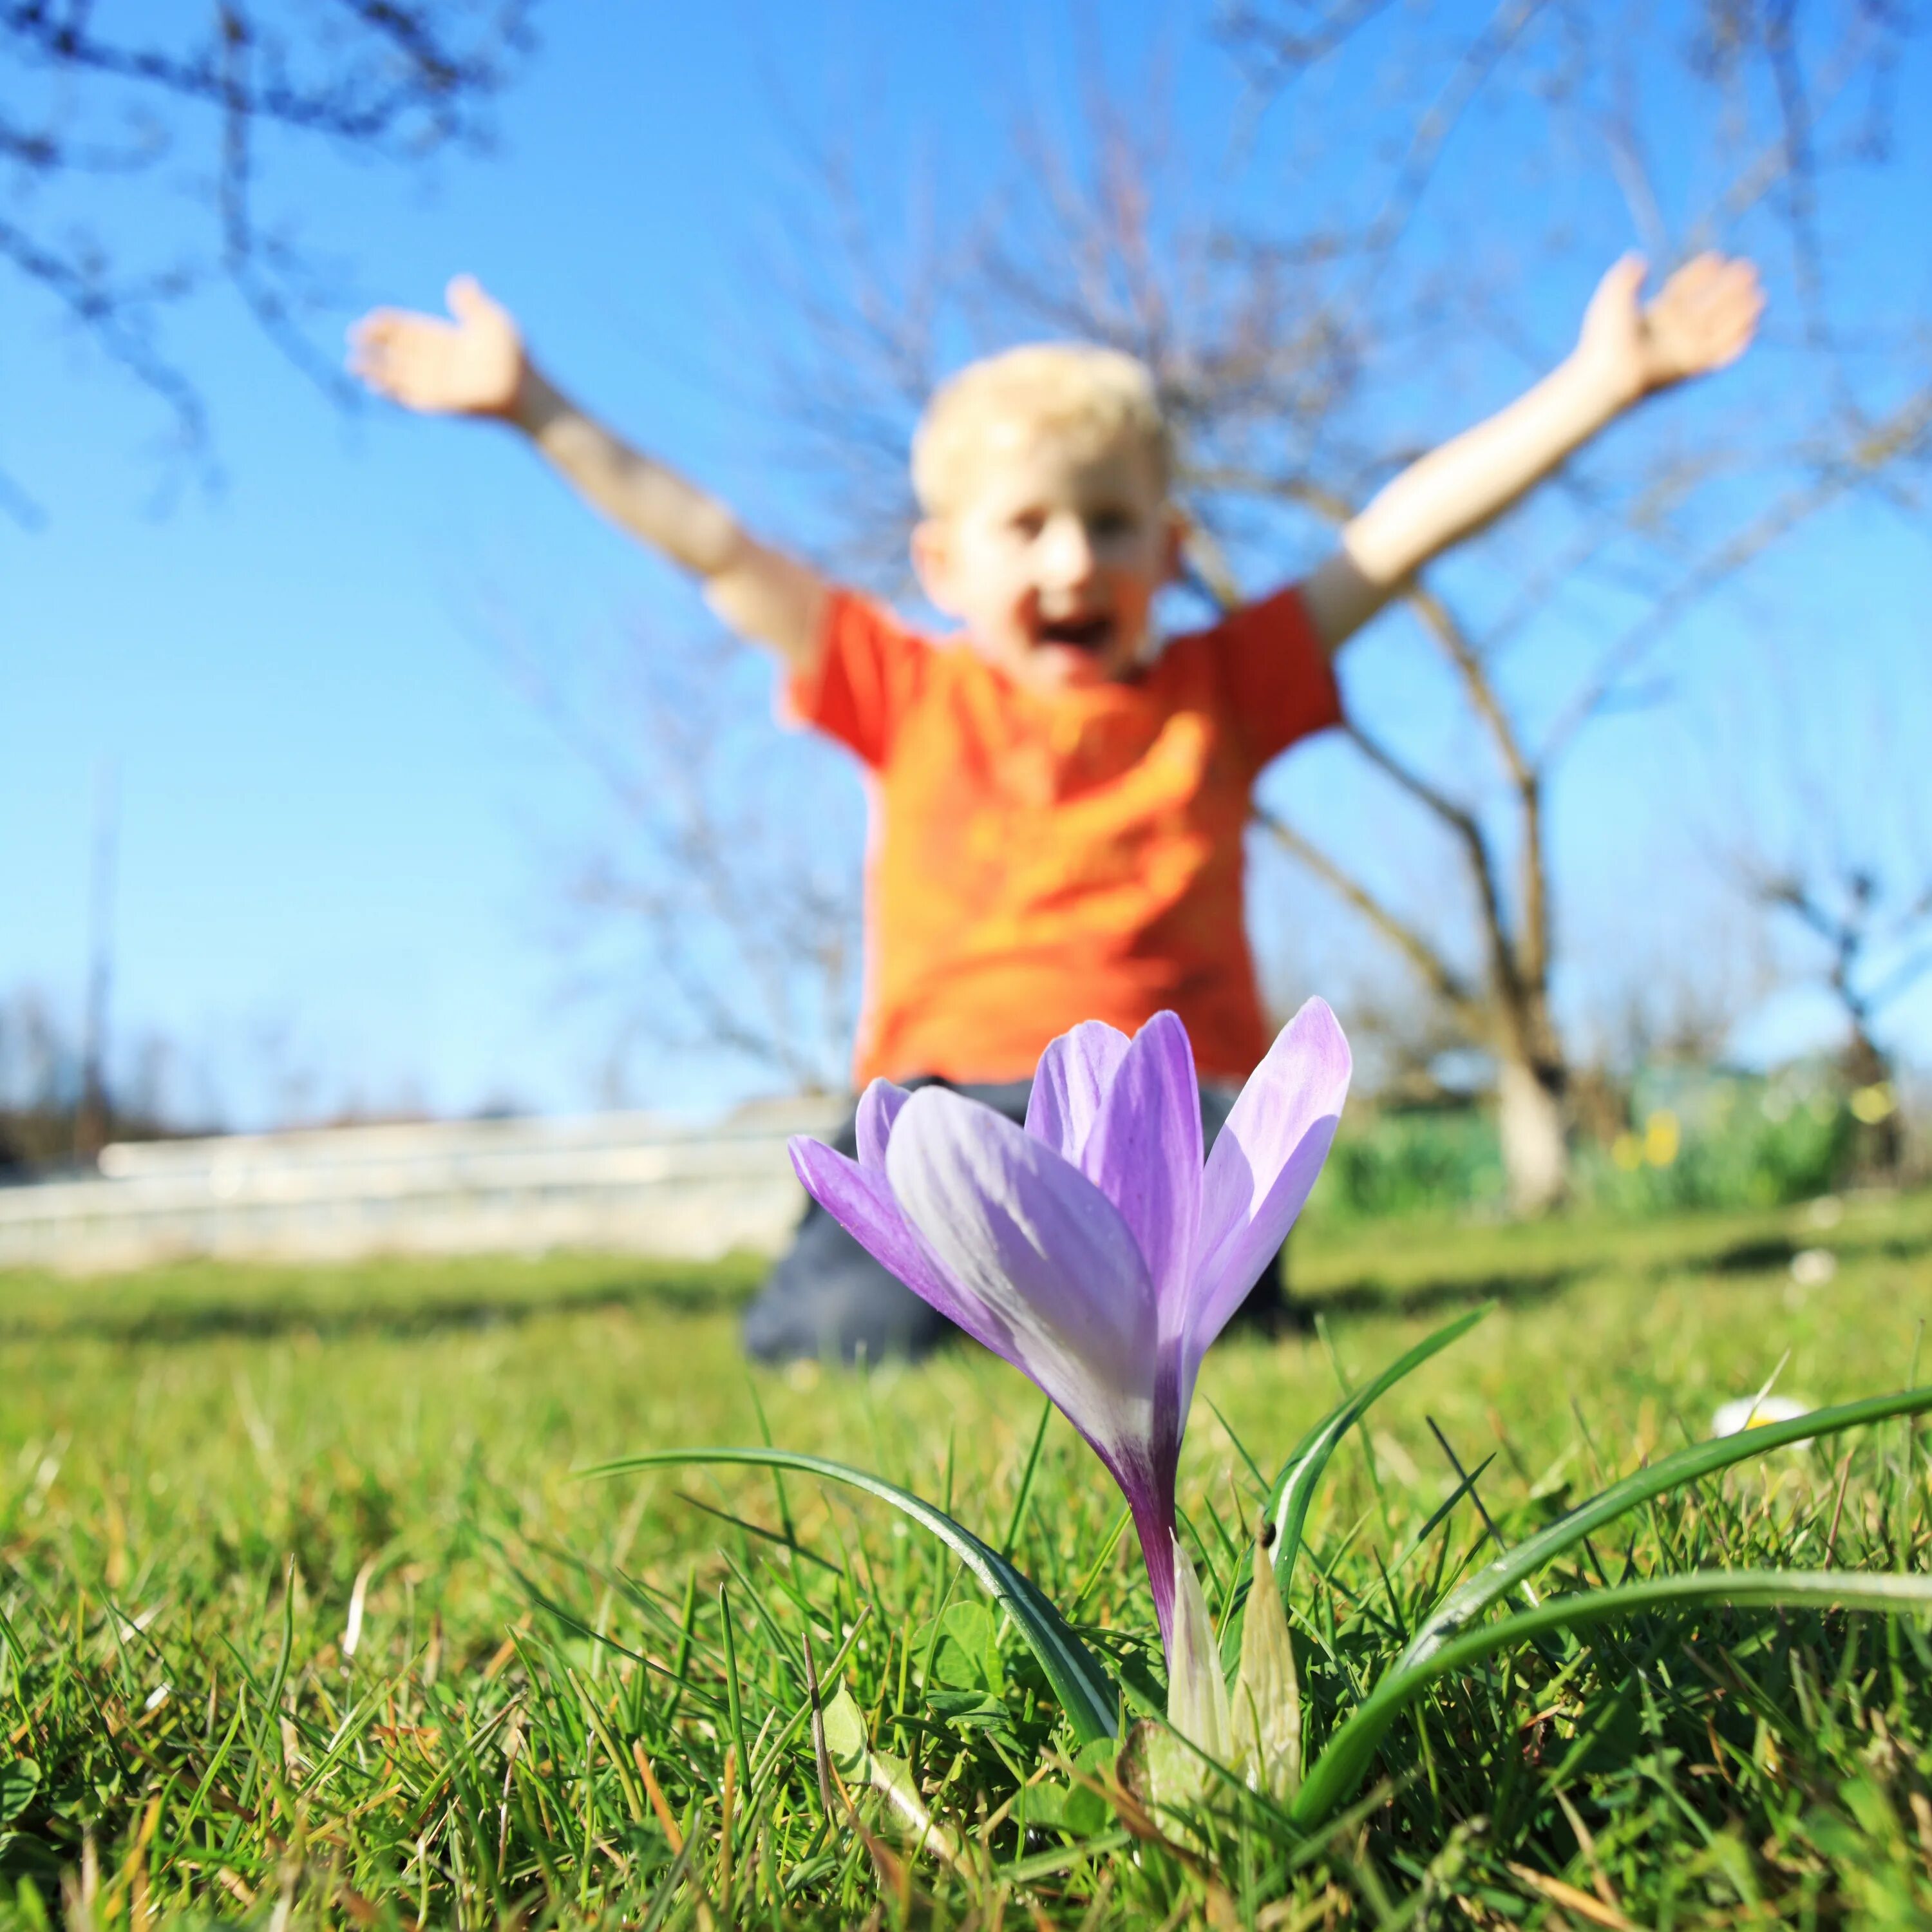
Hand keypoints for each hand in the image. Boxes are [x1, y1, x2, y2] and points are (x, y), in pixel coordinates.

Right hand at [347, 274, 525, 417]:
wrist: (525, 389)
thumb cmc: (513, 356)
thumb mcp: (491, 321)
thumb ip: (471, 304)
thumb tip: (461, 282)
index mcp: (443, 339)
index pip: (406, 329)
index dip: (386, 325)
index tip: (371, 320)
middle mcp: (435, 361)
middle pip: (396, 351)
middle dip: (374, 346)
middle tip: (353, 339)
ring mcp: (436, 383)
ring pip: (397, 375)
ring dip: (375, 370)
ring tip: (353, 364)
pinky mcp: (440, 403)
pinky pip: (410, 398)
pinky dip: (393, 392)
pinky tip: (376, 385)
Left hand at [1575, 252, 1763, 401]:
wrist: (1605, 373)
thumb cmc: (1604, 337)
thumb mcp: (1613, 296)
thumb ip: (1626, 276)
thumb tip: (1638, 259)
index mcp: (1651, 317)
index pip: (1681, 291)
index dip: (1698, 275)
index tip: (1715, 258)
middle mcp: (1669, 334)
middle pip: (1706, 307)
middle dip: (1727, 289)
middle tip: (1749, 268)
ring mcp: (1680, 351)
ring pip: (1718, 328)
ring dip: (1739, 312)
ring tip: (1761, 295)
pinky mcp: (1689, 369)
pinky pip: (1719, 354)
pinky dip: (1737, 342)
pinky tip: (1754, 326)